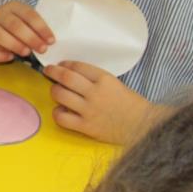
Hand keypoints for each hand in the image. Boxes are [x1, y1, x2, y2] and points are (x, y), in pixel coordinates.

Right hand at [0, 0, 54, 62]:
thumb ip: (36, 28)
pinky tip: (9, 58)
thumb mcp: (27, 20)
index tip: (51, 41)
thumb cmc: (19, 24)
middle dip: (30, 38)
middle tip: (42, 49)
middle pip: (14, 25)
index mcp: (14, 6)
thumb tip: (49, 42)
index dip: (41, 28)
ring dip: (14, 45)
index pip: (29, 15)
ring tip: (26, 53)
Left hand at [44, 61, 165, 144]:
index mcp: (105, 80)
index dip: (65, 64)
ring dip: (54, 91)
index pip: (78, 66)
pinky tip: (61, 111)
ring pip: (60, 95)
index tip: (61, 65)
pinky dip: (57, 112)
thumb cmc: (131, 105)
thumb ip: (96, 80)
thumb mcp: (116, 84)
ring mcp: (89, 110)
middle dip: (53, 72)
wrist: (143, 126)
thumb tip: (74, 74)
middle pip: (65, 78)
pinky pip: (62, 117)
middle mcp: (95, 93)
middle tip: (49, 71)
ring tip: (56, 91)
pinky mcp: (86, 126)